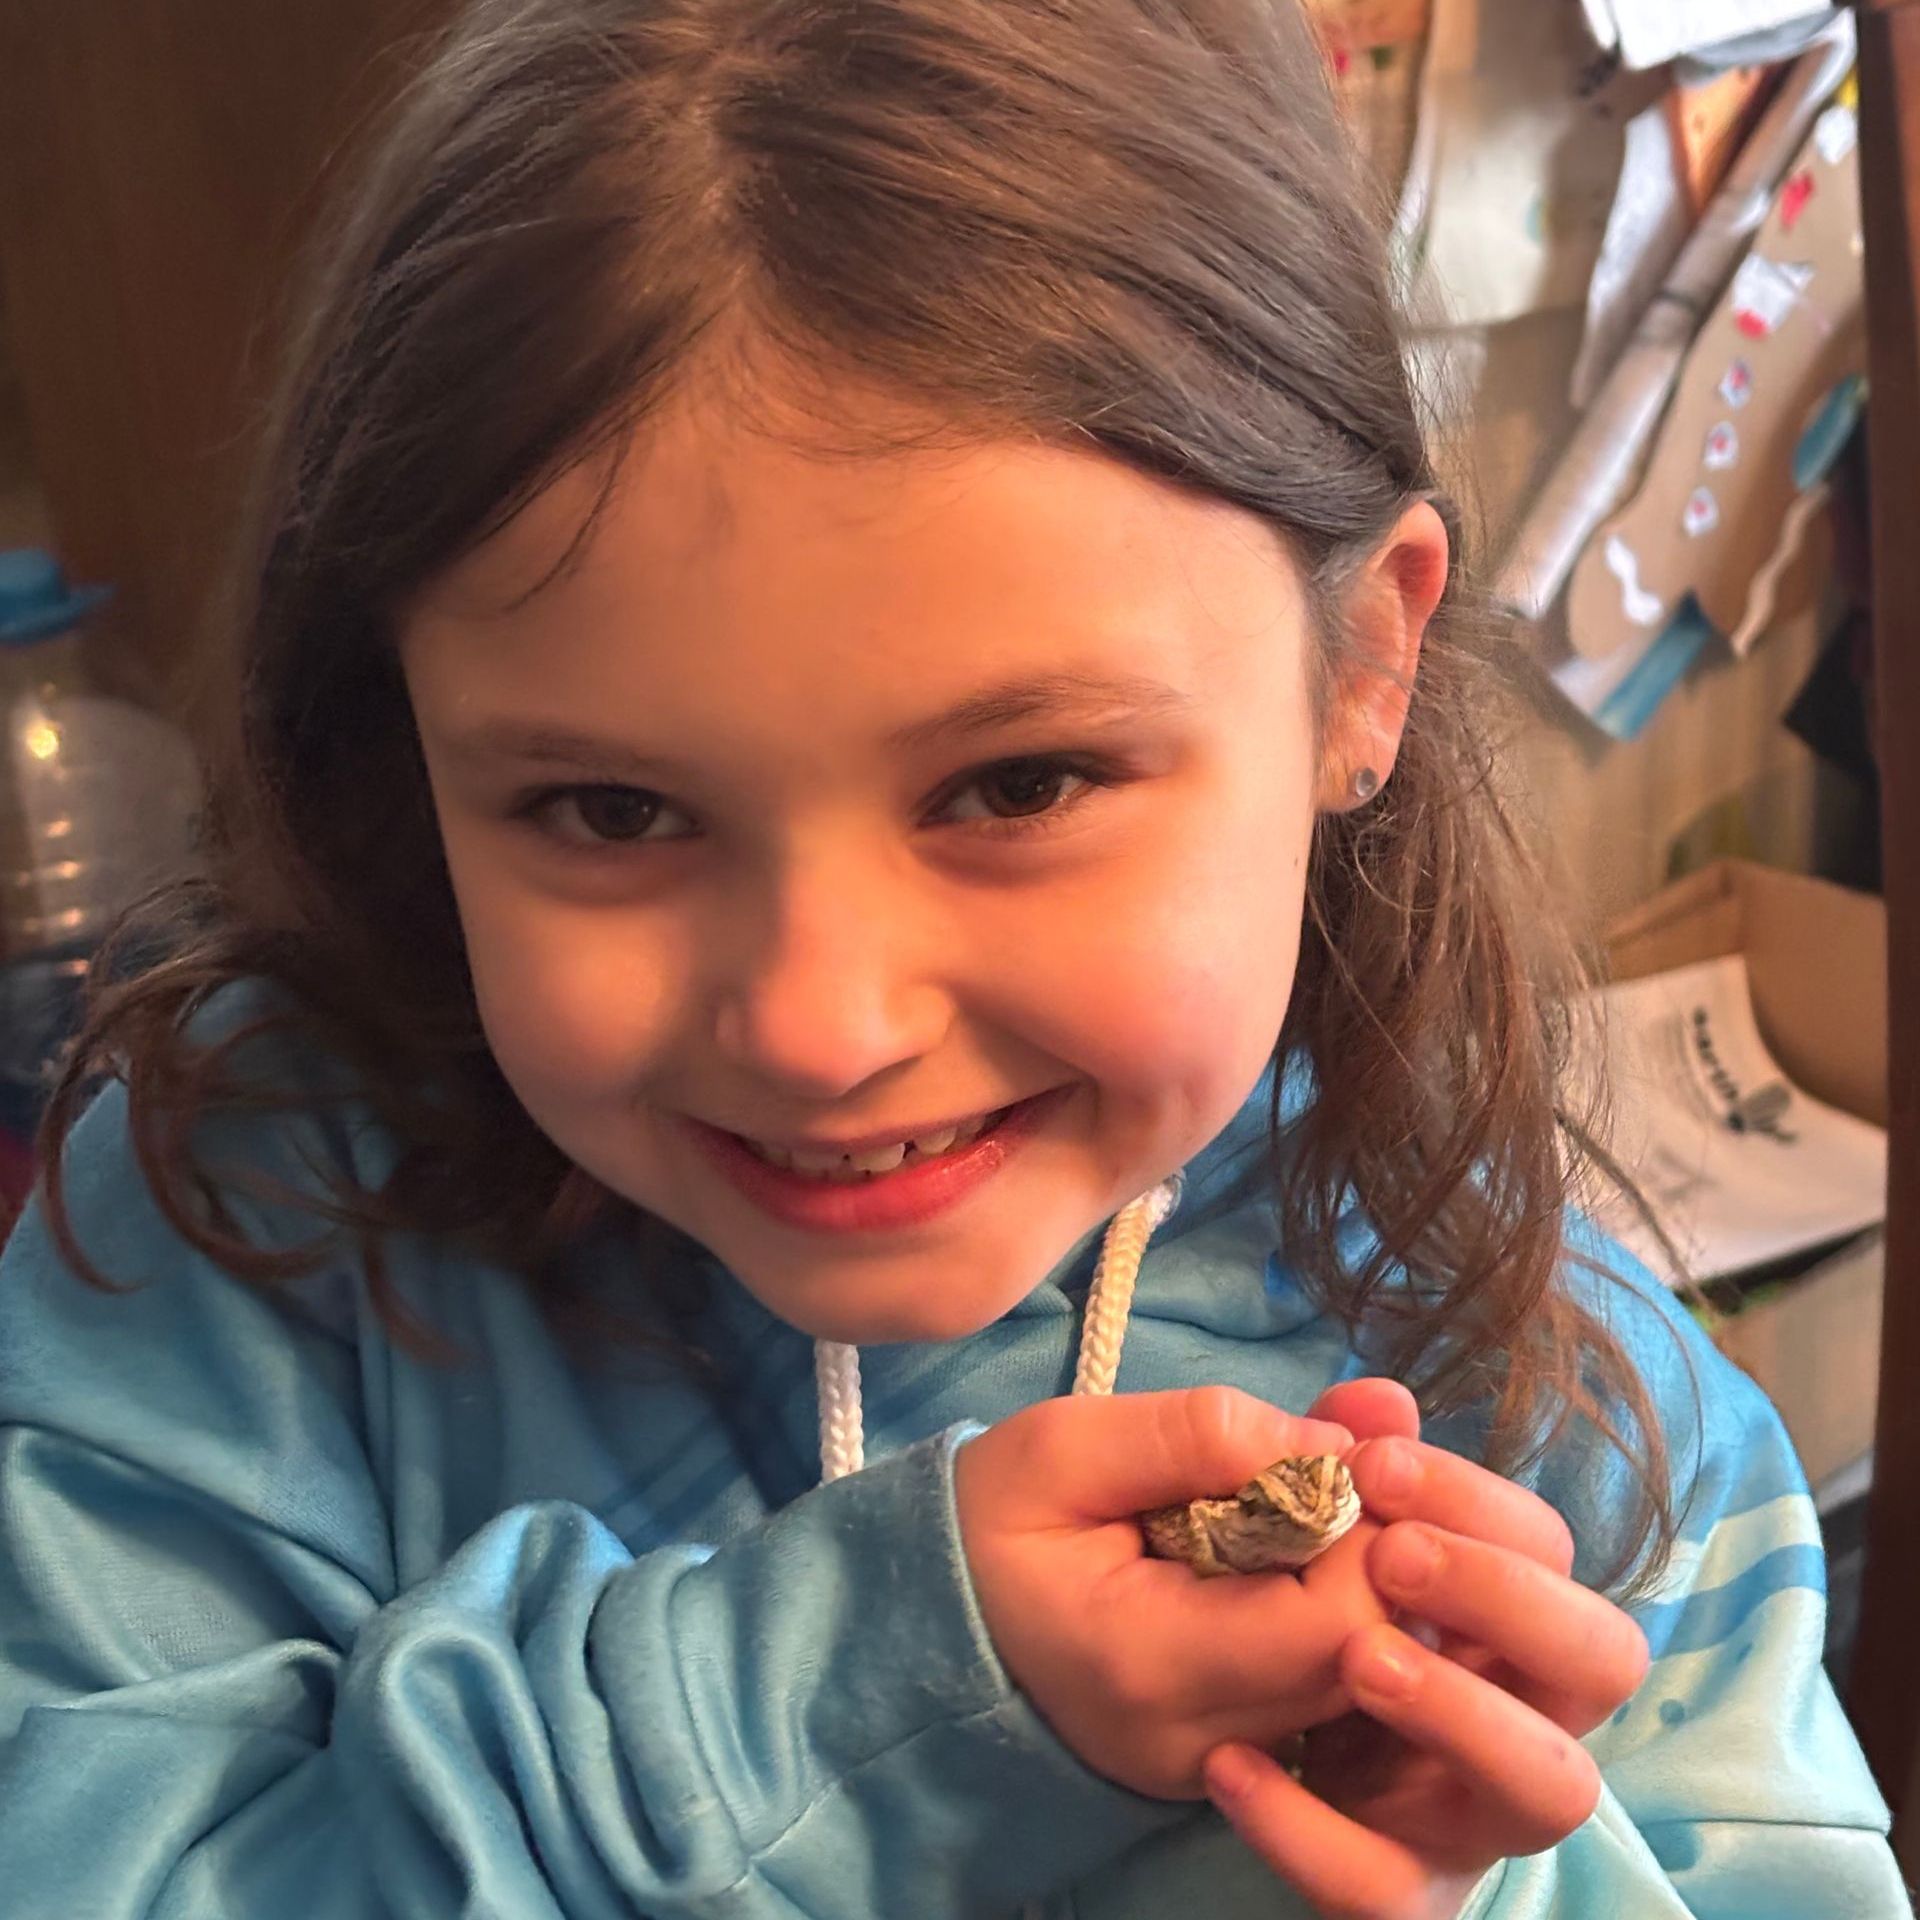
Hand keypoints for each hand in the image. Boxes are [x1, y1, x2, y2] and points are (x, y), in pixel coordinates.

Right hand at [953, 1387, 1392, 1798]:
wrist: (929, 1609)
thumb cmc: (993, 1514)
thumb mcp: (1071, 1443)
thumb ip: (1203, 1434)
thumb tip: (1340, 1445)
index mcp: (1148, 1662)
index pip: (1334, 1621)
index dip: (1371, 1531)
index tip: (1355, 1453)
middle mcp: (1194, 1741)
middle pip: (1364, 1661)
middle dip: (1385, 1553)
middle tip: (1366, 1464)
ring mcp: (1212, 1767)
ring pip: (1357, 1686)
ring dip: (1367, 1583)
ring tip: (1336, 1497)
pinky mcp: (1224, 1763)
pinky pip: (1321, 1697)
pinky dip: (1335, 1618)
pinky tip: (1310, 1550)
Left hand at [1201, 1381, 1648, 1919]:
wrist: (1144, 1707)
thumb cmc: (1245, 1591)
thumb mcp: (1271, 1511)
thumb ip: (1332, 1455)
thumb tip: (1383, 1397)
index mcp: (1491, 1611)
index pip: (1549, 1547)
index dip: (1477, 1500)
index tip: (1373, 1465)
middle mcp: (1509, 1708)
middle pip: (1603, 1659)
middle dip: (1511, 1597)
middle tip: (1392, 1557)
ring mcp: (1461, 1809)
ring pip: (1552, 1789)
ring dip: (1466, 1712)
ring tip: (1355, 1658)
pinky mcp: (1393, 1889)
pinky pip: (1388, 1891)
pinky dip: (1314, 1833)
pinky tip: (1230, 1764)